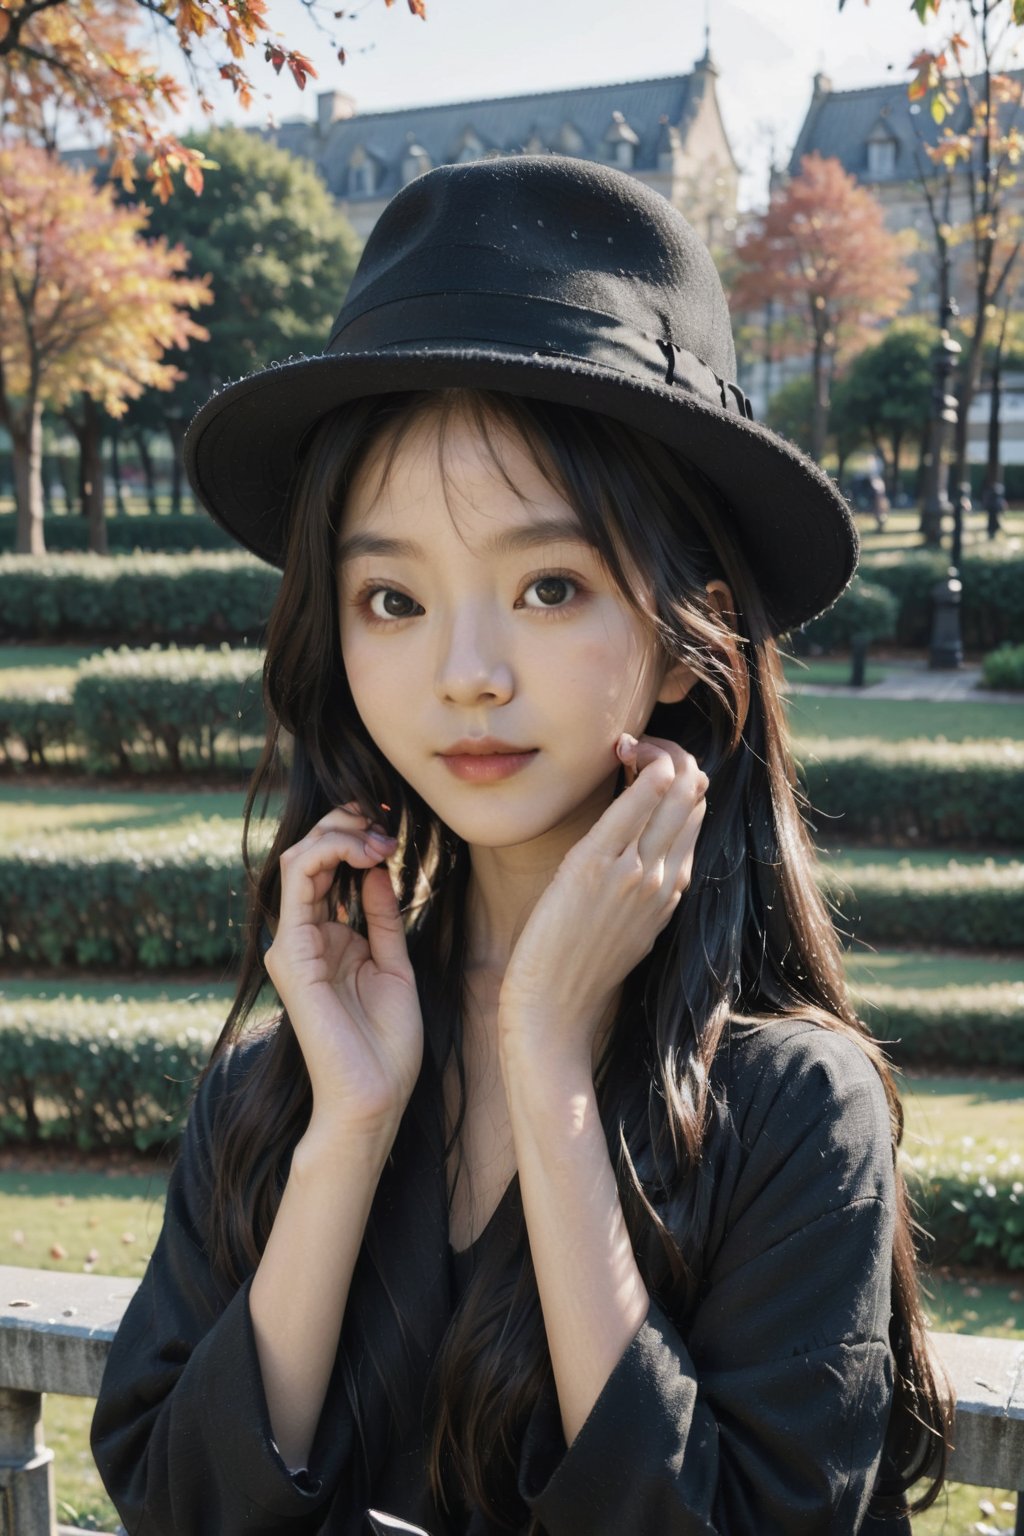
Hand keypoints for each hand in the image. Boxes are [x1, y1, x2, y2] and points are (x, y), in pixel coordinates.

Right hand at [263, 803, 422, 1146]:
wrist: (374, 1098)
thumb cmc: (387, 1045)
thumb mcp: (395, 966)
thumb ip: (382, 919)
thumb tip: (378, 871)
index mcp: (329, 939)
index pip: (328, 867)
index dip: (357, 835)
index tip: (395, 826)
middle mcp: (305, 936)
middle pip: (309, 854)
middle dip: (346, 823)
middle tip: (384, 818)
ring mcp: (294, 943)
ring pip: (298, 858)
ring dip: (339, 833)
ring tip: (378, 838)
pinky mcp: (292, 953)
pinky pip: (298, 882)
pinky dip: (329, 853)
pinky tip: (365, 855)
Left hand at [498, 734, 708, 1073]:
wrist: (552, 1012)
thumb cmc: (576, 974)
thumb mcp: (624, 931)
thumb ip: (638, 895)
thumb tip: (634, 863)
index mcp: (671, 892)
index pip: (694, 819)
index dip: (679, 783)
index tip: (645, 768)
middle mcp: (664, 879)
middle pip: (691, 800)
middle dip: (673, 761)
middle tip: (633, 747)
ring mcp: (634, 872)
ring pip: (673, 796)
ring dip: (658, 756)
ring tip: (627, 744)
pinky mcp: (597, 867)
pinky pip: (633, 808)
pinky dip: (643, 775)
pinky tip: (637, 753)